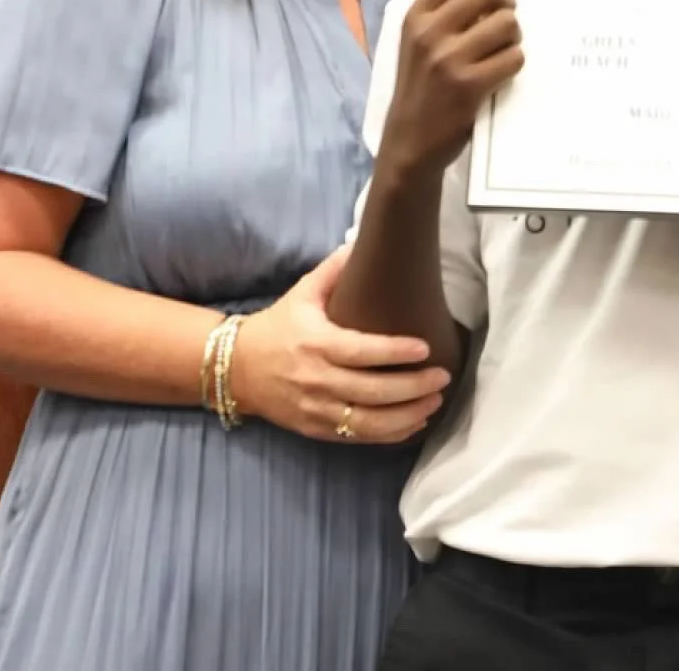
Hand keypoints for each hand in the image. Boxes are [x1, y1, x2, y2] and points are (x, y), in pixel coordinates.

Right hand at [230, 244, 450, 443]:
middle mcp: (316, 379)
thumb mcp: (302, 293)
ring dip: (407, 415)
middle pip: (372, 391)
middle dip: (413, 387)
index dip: (395, 352)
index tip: (425, 348)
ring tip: (435, 401)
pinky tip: (415, 422)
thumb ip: (335, 270)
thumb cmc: (277, 327)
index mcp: (316, 343)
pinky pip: (358, 438)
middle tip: (443, 377)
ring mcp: (316, 409)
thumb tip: (364, 241)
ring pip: (368, 421)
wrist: (236, 369)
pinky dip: (390, 434)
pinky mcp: (316, 429)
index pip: (361, 351)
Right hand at [382, 0, 523, 172]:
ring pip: (508, 23)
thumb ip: (443, 14)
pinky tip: (500, 73)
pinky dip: (514, 63)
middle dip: (505, 3)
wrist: (409, 143)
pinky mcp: (470, 85)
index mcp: (416, 16)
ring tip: (502, 50)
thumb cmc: (419, 89)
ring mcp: (450, 59)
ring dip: (513, 37)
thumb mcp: (415, 43)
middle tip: (503, 22)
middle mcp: (430, 32)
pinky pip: (514, 57)